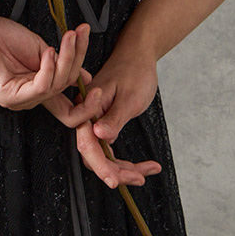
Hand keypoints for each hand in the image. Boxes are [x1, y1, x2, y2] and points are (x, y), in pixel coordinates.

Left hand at [0, 11, 97, 112]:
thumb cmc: (0, 38)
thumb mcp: (40, 49)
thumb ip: (61, 63)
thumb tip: (85, 76)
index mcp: (39, 89)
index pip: (70, 107)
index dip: (88, 100)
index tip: (101, 82)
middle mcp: (31, 98)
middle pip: (67, 89)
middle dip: (79, 60)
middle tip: (83, 36)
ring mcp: (21, 100)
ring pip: (57, 86)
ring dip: (67, 57)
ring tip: (68, 35)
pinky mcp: (11, 97)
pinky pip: (40, 87)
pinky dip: (49, 68)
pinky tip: (48, 51)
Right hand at [42, 51, 161, 189]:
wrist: (138, 54)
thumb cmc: (134, 70)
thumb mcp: (129, 97)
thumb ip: (114, 118)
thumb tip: (100, 137)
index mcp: (89, 107)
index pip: (89, 144)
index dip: (101, 166)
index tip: (115, 181)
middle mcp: (89, 115)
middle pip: (95, 154)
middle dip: (116, 171)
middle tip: (139, 177)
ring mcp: (96, 120)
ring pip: (104, 154)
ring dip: (123, 168)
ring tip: (146, 172)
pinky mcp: (106, 122)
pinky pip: (111, 146)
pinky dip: (127, 159)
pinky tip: (145, 165)